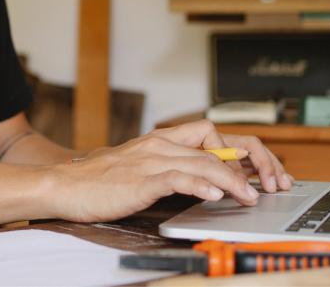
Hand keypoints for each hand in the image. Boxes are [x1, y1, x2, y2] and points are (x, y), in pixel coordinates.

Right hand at [49, 120, 282, 222]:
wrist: (63, 186)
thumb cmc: (99, 182)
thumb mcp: (141, 169)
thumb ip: (169, 170)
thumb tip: (203, 182)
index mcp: (161, 139)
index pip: (211, 133)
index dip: (240, 150)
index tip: (259, 171)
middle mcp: (159, 144)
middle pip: (215, 144)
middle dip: (247, 163)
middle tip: (265, 185)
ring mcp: (150, 160)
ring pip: (202, 160)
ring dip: (232, 180)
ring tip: (249, 196)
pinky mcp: (140, 179)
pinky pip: (177, 177)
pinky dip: (199, 184)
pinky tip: (214, 196)